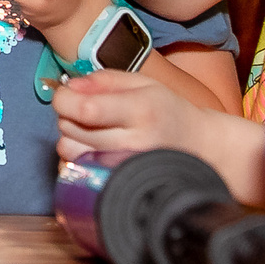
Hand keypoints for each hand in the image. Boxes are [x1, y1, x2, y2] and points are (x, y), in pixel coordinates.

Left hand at [53, 70, 263, 199]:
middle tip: (85, 110)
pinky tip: (94, 148)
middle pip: (71, 129)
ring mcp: (127, 167)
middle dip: (68, 114)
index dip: (64, 99)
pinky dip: (77, 156)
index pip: (86, 108)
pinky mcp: (120, 183)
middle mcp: (134, 141)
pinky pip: (78, 170)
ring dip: (71, 137)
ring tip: (92, 130)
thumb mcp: (142, 84)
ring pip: (70, 151)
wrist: (200, 147)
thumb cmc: (167, 111)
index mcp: (141, 110)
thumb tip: (68, 86)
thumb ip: (103, 80)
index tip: (65, 94)